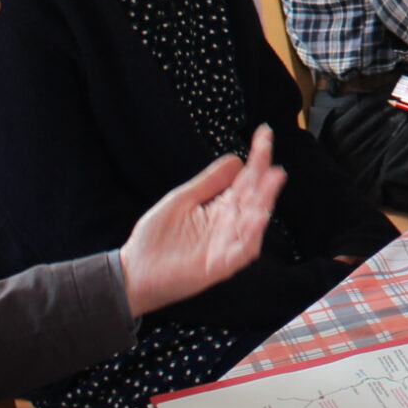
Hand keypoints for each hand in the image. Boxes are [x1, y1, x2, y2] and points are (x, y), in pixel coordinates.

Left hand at [119, 126, 286, 316]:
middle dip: (265, 180)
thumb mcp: (181, 201)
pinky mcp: (218, 266)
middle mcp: (228, 225)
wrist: (134, 271)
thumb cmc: (157, 238)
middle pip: (252, 199)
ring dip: (264, 203)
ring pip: (252, 223)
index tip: (264, 135)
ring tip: (273, 182)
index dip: (256, 159)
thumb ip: (208, 183)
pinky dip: (250, 236)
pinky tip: (257, 218)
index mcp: (220, 208)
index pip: (244, 180)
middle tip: (273, 162)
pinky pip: (240, 251)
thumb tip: (235, 159)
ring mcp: (225, 246)